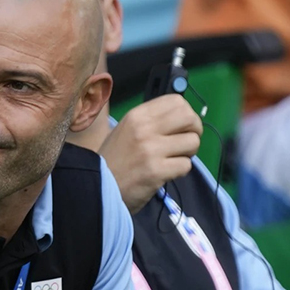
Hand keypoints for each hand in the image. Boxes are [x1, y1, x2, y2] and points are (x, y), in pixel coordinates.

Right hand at [99, 94, 202, 213]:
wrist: (96, 187)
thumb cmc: (113, 159)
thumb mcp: (126, 131)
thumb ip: (151, 122)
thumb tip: (182, 118)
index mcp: (137, 115)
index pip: (177, 101)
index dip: (186, 113)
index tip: (181, 126)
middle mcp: (144, 129)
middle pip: (190, 118)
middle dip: (194, 131)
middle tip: (185, 142)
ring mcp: (151, 150)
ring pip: (192, 142)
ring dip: (188, 153)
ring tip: (173, 159)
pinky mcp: (156, 171)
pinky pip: (185, 165)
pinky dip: (180, 170)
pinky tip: (166, 173)